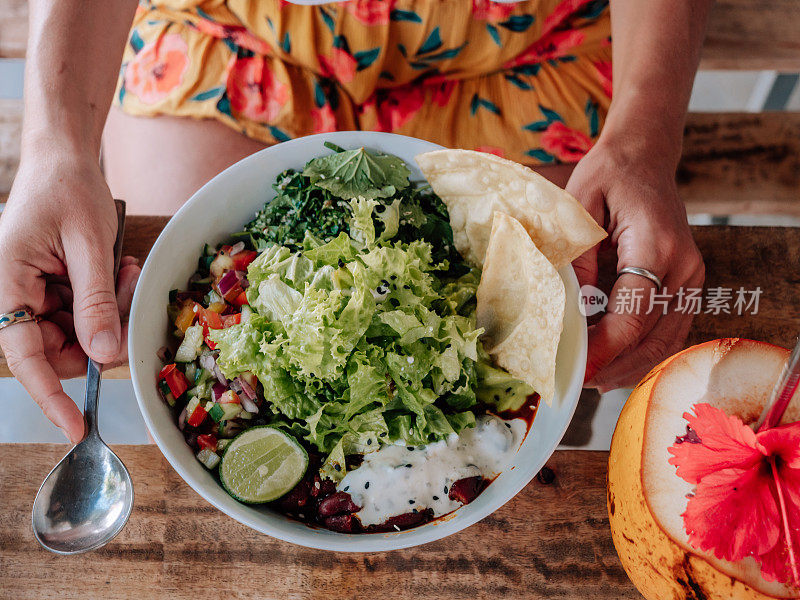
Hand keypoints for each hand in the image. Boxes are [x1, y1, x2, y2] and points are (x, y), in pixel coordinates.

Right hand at [0, 147, 139, 441]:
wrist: (64, 160)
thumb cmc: (68, 190)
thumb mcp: (89, 245)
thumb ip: (95, 300)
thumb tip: (103, 352)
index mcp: (6, 283)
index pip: (24, 356)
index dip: (50, 396)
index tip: (75, 427)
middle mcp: (13, 295)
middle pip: (58, 350)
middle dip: (101, 335)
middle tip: (127, 297)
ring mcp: (33, 295)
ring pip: (78, 335)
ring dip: (110, 313)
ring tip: (123, 271)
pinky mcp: (53, 291)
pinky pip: (85, 315)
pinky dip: (108, 301)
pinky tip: (119, 270)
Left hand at [567, 136, 704, 391]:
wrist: (644, 157)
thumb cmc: (607, 176)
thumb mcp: (578, 207)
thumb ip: (575, 257)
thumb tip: (568, 309)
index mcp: (656, 247)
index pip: (632, 317)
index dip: (603, 350)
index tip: (574, 368)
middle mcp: (682, 267)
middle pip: (653, 338)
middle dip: (615, 366)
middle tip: (577, 381)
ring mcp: (690, 276)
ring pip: (666, 340)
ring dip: (630, 365)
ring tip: (593, 378)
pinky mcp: (687, 282)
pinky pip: (669, 328)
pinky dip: (642, 350)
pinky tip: (614, 361)